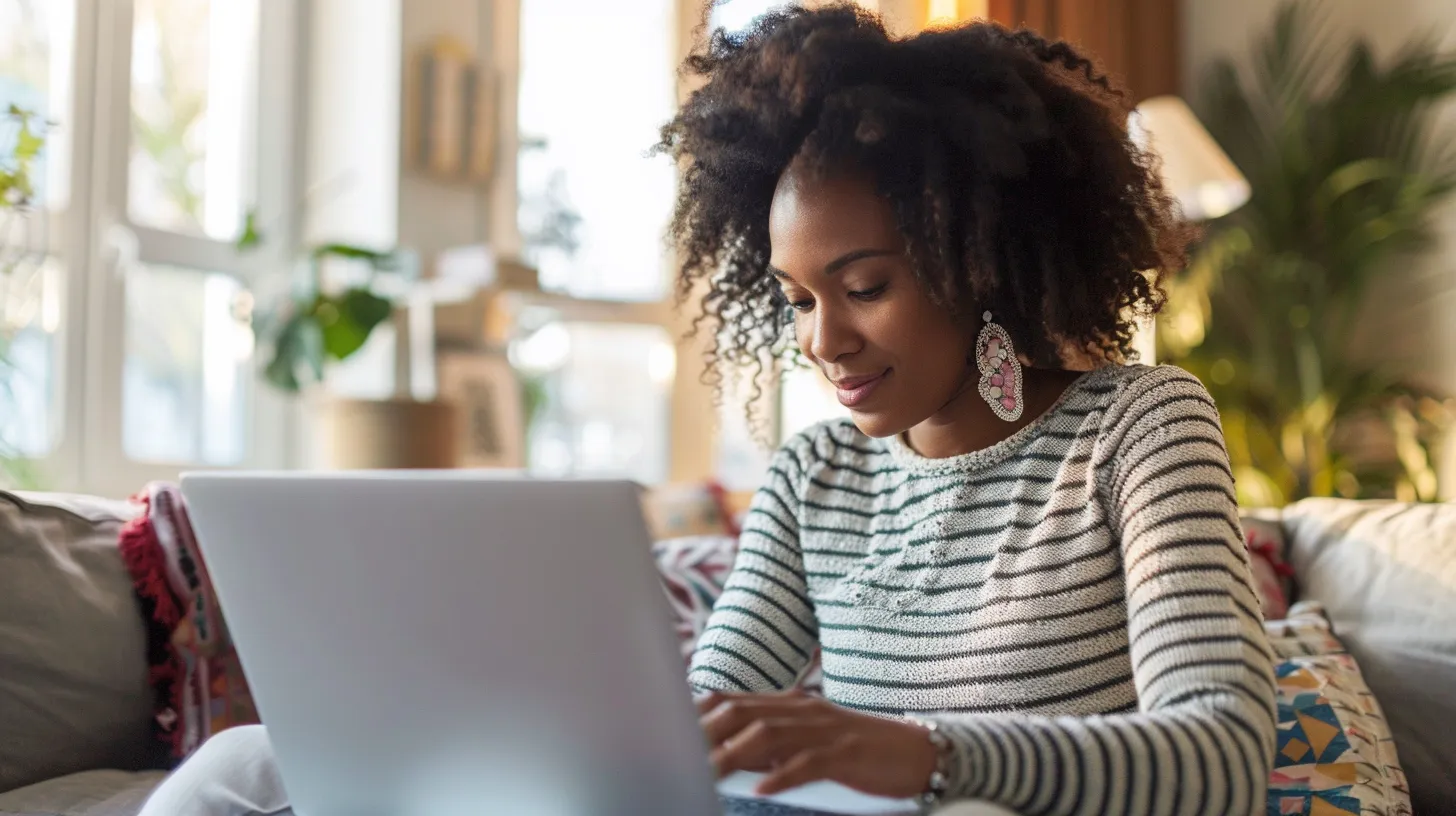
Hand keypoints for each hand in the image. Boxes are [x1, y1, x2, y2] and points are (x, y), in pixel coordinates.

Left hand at [697, 689, 938, 798]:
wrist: (918, 751)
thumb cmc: (858, 752)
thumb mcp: (810, 742)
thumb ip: (773, 745)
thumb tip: (730, 758)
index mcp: (792, 704)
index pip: (735, 701)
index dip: (700, 713)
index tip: (669, 730)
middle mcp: (804, 709)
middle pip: (745, 714)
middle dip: (707, 733)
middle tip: (677, 755)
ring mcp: (826, 729)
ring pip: (771, 736)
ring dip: (734, 755)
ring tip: (706, 774)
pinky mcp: (847, 752)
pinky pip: (810, 763)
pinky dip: (783, 775)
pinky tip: (763, 790)